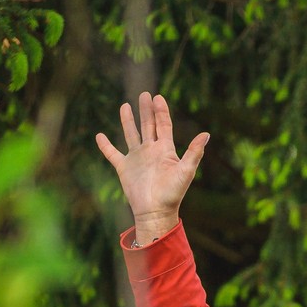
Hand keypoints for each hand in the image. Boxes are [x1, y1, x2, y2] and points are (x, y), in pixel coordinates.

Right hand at [95, 94, 208, 245]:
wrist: (155, 211)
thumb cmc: (172, 194)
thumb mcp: (186, 171)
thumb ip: (195, 152)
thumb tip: (207, 134)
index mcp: (165, 150)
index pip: (164, 125)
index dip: (161, 111)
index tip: (158, 97)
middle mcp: (151, 151)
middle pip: (148, 125)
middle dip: (146, 110)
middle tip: (145, 94)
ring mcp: (137, 158)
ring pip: (131, 134)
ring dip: (128, 121)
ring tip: (125, 105)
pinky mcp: (124, 168)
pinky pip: (112, 154)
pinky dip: (105, 145)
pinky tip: (99, 136)